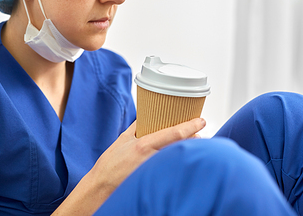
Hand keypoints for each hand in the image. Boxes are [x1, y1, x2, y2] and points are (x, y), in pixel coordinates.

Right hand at [52, 117, 205, 215]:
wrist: (101, 186)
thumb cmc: (110, 164)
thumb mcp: (123, 140)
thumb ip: (136, 127)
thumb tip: (145, 116)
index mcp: (144, 145)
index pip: (174, 133)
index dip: (191, 126)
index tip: (201, 120)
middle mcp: (152, 158)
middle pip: (182, 146)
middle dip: (194, 139)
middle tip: (198, 135)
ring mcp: (155, 171)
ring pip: (180, 158)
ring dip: (187, 151)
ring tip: (190, 147)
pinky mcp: (155, 181)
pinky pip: (172, 169)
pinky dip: (178, 163)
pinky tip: (179, 161)